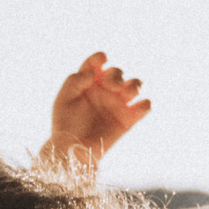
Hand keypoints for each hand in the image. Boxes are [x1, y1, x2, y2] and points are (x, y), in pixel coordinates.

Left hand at [46, 51, 149, 174]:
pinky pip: (143, 108)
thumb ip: (74, 82)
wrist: (73, 151)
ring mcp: (117, 104)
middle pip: (117, 73)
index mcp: (88, 83)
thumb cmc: (65, 125)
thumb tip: (93, 72)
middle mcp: (104, 90)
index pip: (96, 63)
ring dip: (135, 84)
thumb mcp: (63, 100)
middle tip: (112, 86)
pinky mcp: (128, 119)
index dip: (99, 57)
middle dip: (117, 74)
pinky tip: (140, 105)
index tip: (102, 59)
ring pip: (134, 86)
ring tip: (128, 92)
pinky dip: (145, 104)